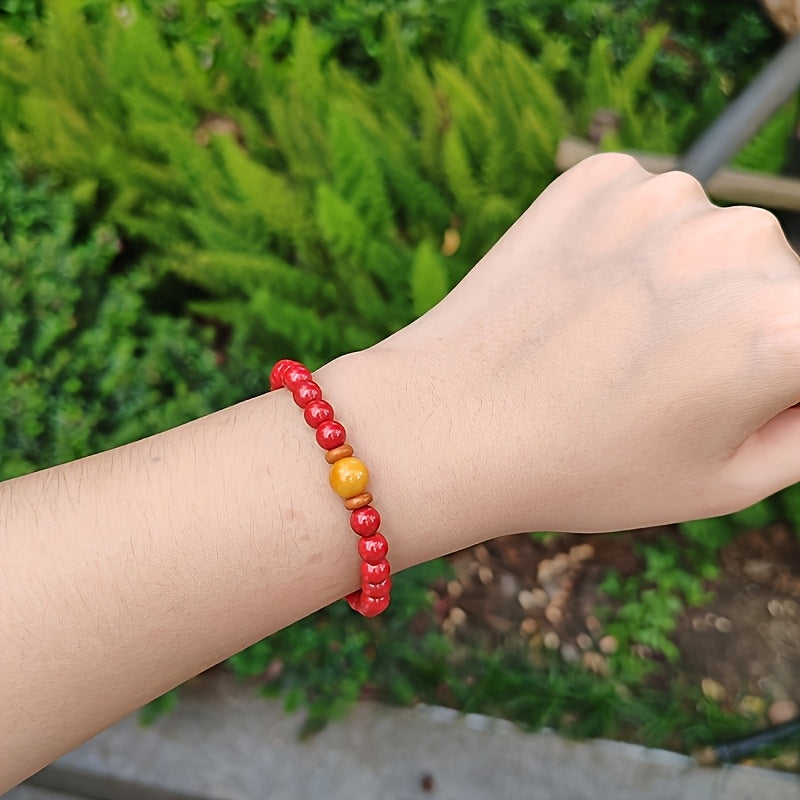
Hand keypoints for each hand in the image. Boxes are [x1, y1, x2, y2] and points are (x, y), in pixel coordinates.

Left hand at [326, 154, 799, 548]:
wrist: (448, 422)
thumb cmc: (583, 468)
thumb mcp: (728, 481)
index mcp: (784, 329)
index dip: (781, 376)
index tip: (731, 392)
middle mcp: (734, 244)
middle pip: (781, 281)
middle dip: (747, 325)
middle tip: (662, 378)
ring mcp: (662, 200)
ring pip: (716, 241)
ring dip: (689, 282)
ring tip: (614, 339)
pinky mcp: (600, 179)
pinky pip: (652, 210)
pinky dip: (635, 247)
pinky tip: (586, 297)